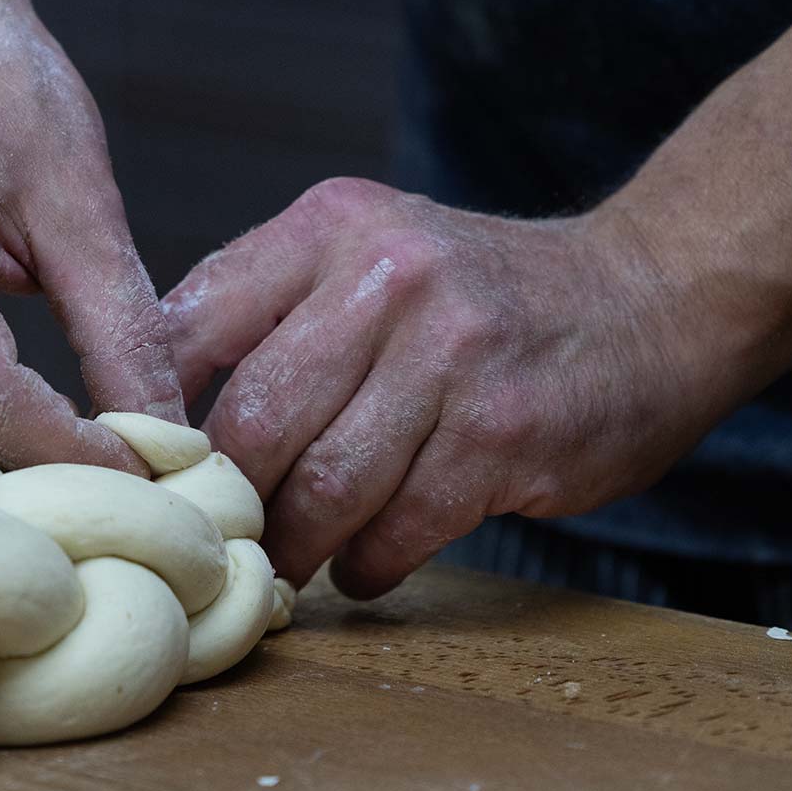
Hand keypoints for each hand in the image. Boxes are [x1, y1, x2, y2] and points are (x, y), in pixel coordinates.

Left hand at [162, 178, 727, 598]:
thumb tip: (150, 405)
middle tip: (219, 536)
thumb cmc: (477, 292)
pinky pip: (398, 528)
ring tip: (286, 563)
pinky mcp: (505, 436)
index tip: (141, 473)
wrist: (650, 296)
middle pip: (255, 421)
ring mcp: (452, 357)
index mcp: (329, 227)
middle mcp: (388, 278)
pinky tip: (362, 564)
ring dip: (293, 546)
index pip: (190, 323)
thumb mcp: (368, 249)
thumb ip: (266, 306)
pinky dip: (365, 563)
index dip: (149, 415)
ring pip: (323, 487)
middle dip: (229, 499)